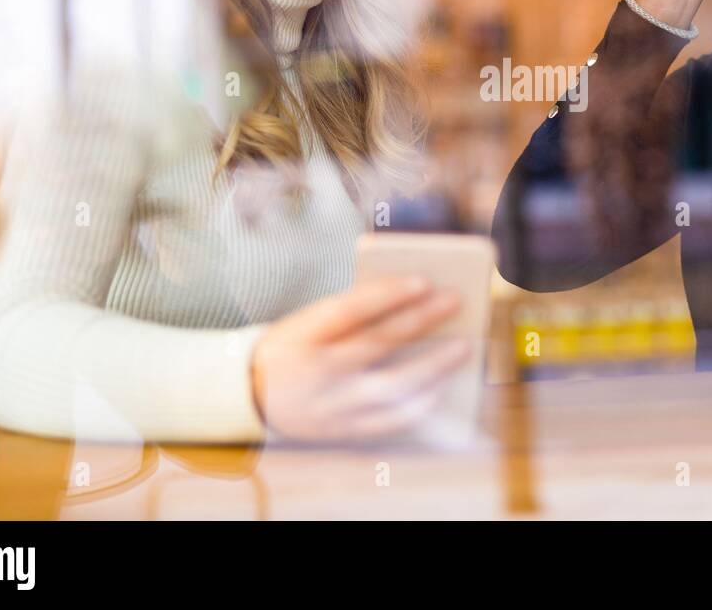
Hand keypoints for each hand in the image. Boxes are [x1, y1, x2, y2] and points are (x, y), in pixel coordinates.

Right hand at [250, 277, 470, 441]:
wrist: (249, 396)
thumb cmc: (295, 346)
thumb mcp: (306, 321)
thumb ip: (349, 313)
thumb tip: (412, 302)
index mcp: (302, 335)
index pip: (349, 309)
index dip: (388, 294)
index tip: (425, 280)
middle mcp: (314, 372)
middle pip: (376, 343)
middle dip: (420, 320)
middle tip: (454, 301)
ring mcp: (328, 406)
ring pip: (389, 387)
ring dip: (431, 366)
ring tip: (462, 347)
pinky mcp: (341, 431)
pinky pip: (388, 422)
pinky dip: (418, 405)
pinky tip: (442, 387)